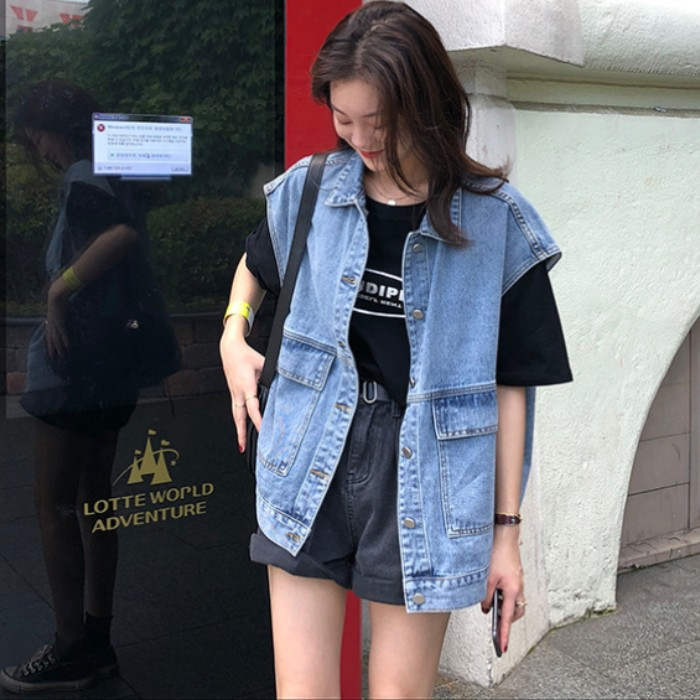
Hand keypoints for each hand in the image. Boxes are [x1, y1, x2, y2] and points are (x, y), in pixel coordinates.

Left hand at [45, 279, 69, 361]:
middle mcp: (50, 325)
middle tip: (53, 358)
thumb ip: (59, 314)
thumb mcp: (57, 309)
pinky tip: (67, 346)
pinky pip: (62, 334)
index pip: (48, 336)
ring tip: (61, 355)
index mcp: (50, 322)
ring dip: (59, 348)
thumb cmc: (58, 300)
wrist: (56, 295)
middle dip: (51, 349)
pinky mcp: (60, 322)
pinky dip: (64, 340)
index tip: (50, 351)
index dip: (49, 344)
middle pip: (50, 340)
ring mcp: (55, 324)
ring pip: (56, 339)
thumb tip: (62, 316)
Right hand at [219, 319, 264, 452]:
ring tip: (241, 445)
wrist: (229, 349)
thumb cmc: (246, 355)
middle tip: (243, 448)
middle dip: (241, 433)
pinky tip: (242, 428)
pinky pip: (236, 410)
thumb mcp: (262, 363)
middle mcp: (238, 392)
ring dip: (239, 431)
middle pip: (239, 417)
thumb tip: (284, 384)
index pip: (253, 407)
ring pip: (236, 415)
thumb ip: (272, 375)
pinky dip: (238, 421)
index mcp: (246, 385)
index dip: (258, 420)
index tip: (263, 430)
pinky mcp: (233, 393)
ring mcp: (234, 393)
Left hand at [480, 525, 525, 652]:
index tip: (501, 647)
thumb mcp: (487, 577)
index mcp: (513, 590)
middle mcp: (518, 588)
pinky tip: (492, 592)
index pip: (507, 618)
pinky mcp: (514, 575)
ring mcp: (518, 581)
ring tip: (490, 606)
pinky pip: (511, 592)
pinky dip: (503, 596)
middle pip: (514, 612)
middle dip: (506, 620)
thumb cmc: (497, 553)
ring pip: (513, 602)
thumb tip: (486, 608)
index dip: (503, 634)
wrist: (505, 534)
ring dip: (504, 607)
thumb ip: (485, 595)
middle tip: (495, 627)